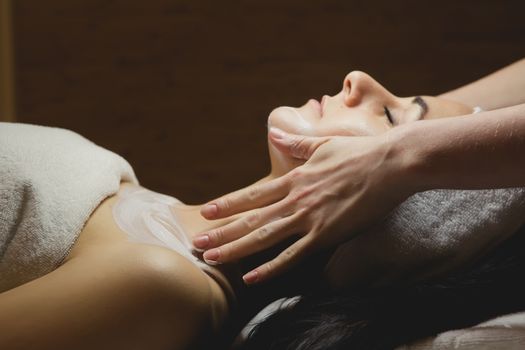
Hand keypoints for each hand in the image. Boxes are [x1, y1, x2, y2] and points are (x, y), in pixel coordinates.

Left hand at [193, 127, 413, 283]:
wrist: (392, 162)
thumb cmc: (361, 151)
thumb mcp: (323, 144)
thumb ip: (296, 144)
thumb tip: (274, 135)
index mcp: (295, 178)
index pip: (253, 194)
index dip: (227, 204)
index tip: (207, 211)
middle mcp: (296, 198)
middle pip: (251, 218)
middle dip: (222, 231)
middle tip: (197, 242)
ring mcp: (309, 216)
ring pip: (265, 236)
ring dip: (236, 248)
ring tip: (212, 258)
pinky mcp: (327, 233)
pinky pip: (294, 255)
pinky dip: (272, 267)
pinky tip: (252, 277)